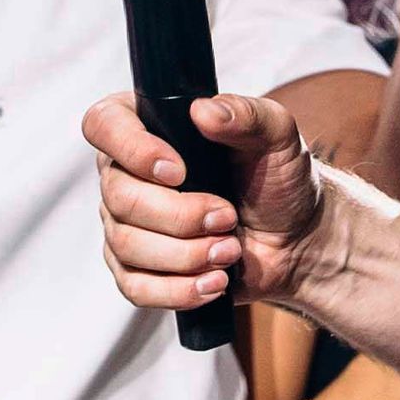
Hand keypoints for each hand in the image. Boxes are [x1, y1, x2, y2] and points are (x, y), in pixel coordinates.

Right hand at [83, 90, 327, 313]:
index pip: (103, 124)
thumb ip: (247, 115)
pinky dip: (178, 289)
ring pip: (127, 244)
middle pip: (118, 196)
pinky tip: (214, 281)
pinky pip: (135, 287)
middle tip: (227, 217)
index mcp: (149, 127)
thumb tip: (205, 110)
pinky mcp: (137, 270)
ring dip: (186, 253)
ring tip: (230, 250)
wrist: (296, 239)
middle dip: (180, 215)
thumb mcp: (277, 136)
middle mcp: (126, 173)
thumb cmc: (279, 180)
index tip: (179, 172)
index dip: (132, 150)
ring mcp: (126, 224)